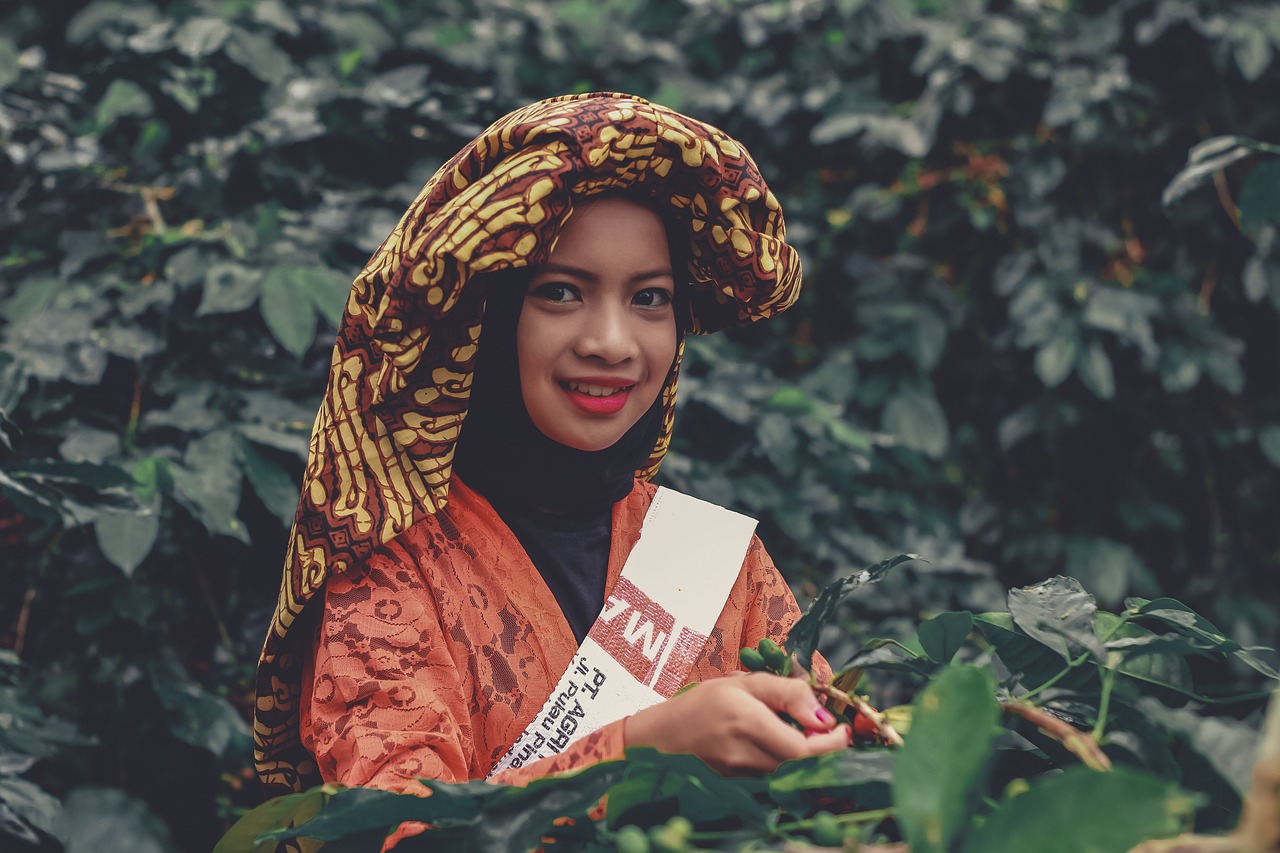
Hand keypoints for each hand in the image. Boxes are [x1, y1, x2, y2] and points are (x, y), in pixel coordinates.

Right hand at [623, 672, 851, 774]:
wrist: (660, 737)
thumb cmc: (702, 703)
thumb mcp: (744, 683)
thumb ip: (786, 692)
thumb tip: (824, 714)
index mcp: (747, 720)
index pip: (804, 748)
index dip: (831, 744)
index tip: (842, 730)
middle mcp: (744, 753)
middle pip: (801, 764)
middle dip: (823, 749)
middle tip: (831, 731)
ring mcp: (740, 775)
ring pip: (789, 771)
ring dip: (804, 756)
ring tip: (800, 733)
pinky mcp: (738, 786)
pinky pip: (773, 776)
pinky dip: (784, 763)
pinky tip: (778, 746)